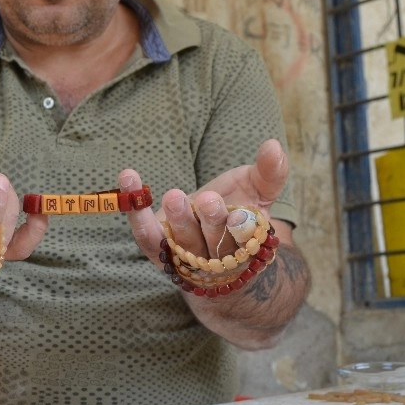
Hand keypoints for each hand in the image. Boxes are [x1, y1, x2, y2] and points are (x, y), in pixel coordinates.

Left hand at [121, 139, 288, 267]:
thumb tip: (274, 145)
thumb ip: (269, 173)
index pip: (244, 240)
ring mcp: (185, 257)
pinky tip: (129, 182)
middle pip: (213, 243)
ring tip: (173, 196)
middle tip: (207, 200)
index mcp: (245, 245)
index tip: (238, 215)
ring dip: (178, 220)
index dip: (240, 229)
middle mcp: (215, 258)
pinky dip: (137, 214)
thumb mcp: (258, 191)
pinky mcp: (159, 251)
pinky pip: (147, 237)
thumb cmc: (238, 212)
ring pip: (181, 243)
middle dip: (211, 222)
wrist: (211, 248)